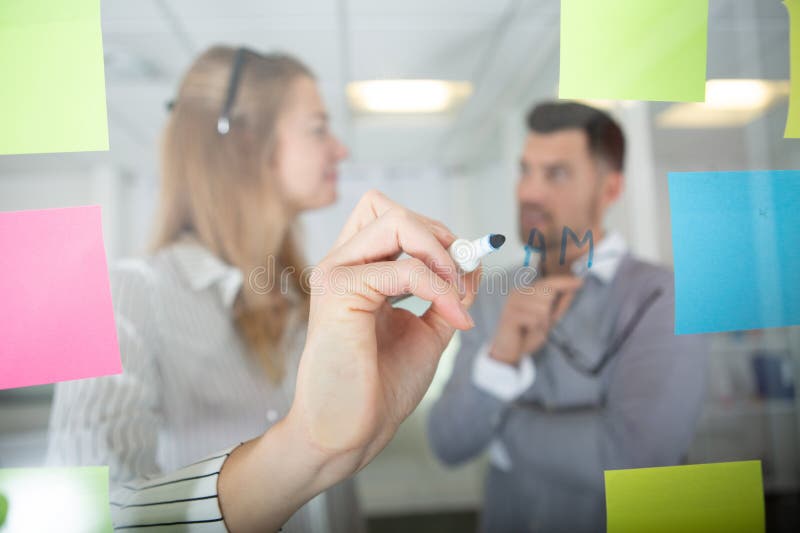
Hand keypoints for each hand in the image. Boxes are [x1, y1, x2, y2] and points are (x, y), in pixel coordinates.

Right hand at [292, 189, 480, 473]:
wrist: (351, 431)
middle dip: (437, 234)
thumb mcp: (427, 331)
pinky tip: (454, 317)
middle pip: (387, 206)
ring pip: (394, 220)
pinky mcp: (338, 291)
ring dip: (440, 254)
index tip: (463, 272)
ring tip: (457, 295)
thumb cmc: (380, 387)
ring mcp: (336, 273)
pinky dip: (439, 288)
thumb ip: (446, 294)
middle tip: (462, 275)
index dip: (432, 231)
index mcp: (358, 271)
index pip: (389, 216)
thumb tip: (473, 260)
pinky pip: (404, 268)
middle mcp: (342, 264)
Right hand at [489, 275, 582, 365]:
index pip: (548, 282)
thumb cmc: (527, 334)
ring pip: (543, 308)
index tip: (580, 282)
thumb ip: (559, 304)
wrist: (508, 352)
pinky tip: (526, 332)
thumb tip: (572, 290)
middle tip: (538, 324)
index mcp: (525, 291)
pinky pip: (535, 320)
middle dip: (550, 311)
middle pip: (547, 294)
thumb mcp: (548, 319)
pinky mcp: (510, 315)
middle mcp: (517, 293)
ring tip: (531, 329)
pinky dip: (535, 328)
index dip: (565, 282)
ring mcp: (512, 303)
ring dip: (542, 323)